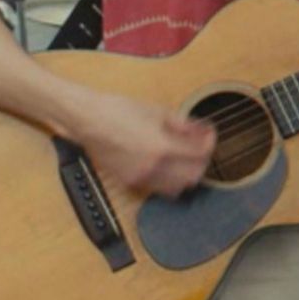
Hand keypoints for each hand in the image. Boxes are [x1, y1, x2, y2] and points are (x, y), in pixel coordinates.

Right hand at [75, 92, 216, 197]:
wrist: (89, 119)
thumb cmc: (119, 111)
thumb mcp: (158, 112)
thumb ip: (184, 125)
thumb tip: (202, 132)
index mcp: (161, 147)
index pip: (199, 154)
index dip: (209, 143)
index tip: (209, 136)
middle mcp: (152, 167)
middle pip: (193, 176)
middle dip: (201, 161)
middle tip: (201, 147)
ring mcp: (140, 177)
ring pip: (176, 188)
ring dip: (186, 174)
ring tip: (186, 158)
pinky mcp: (130, 182)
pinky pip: (157, 188)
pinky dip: (168, 180)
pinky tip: (167, 164)